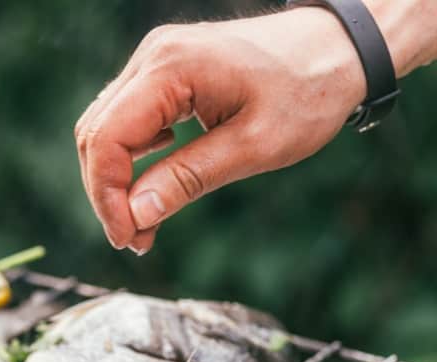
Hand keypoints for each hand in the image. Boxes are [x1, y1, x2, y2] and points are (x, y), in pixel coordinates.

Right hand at [75, 8, 368, 252]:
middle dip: (107, 193)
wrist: (340, 47)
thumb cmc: (309, 90)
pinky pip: (127, 118)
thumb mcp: (254, 146)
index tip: (127, 238)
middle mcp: (153, 57)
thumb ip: (188, 179)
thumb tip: (135, 215)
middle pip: (96, 134)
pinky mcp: (165, 71)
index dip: (106, 196)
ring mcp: (156, 61)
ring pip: (106, 128)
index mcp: (171, 68)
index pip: (106, 138)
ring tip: (145, 223)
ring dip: (116, 180)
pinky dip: (131, 158)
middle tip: (135, 240)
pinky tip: (155, 183)